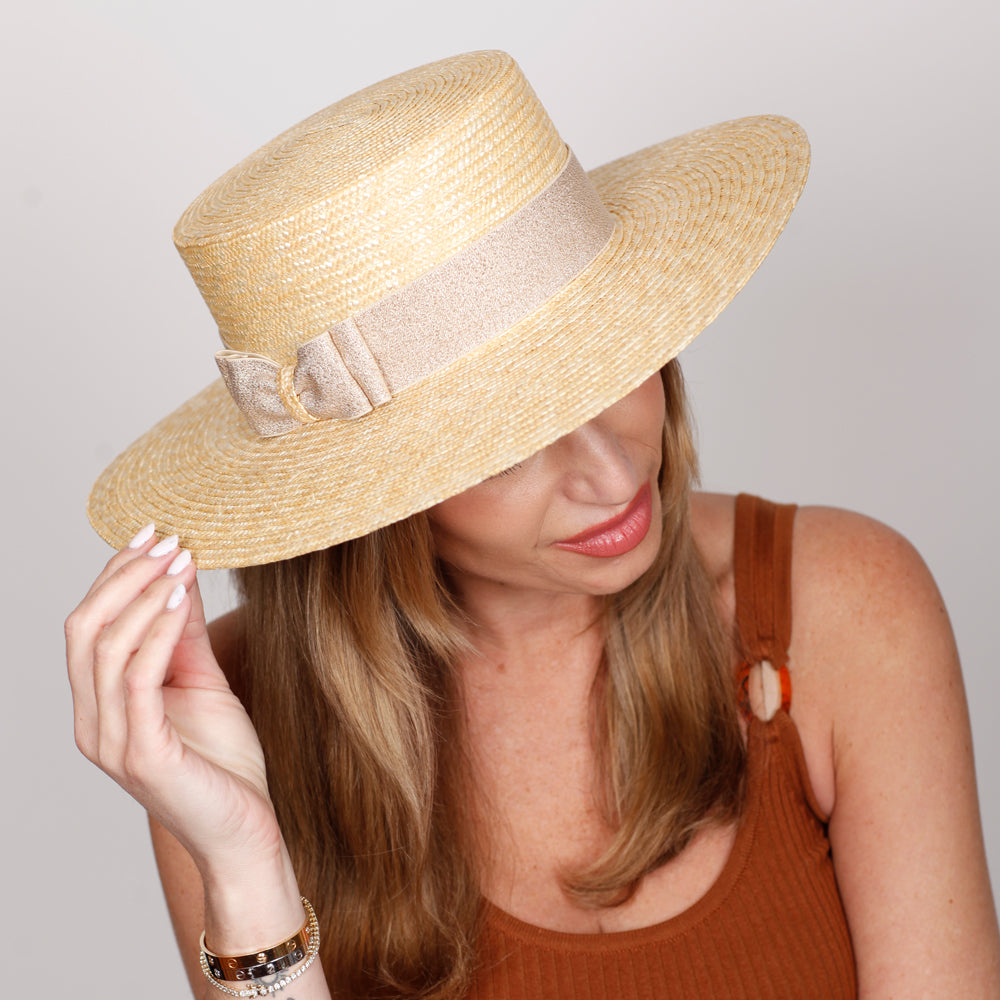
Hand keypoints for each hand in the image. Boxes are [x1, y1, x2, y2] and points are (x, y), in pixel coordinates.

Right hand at [66, 527, 283, 878]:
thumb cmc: (223, 761)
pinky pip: (138, 679)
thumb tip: (182, 574)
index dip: (115, 574)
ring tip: (181, 561)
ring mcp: (111, 741)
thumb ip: (186, 635)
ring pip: (105, 648)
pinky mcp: (141, 755)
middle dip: (124, 576)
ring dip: (145, 595)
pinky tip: (184, 601)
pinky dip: (158, 631)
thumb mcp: (203, 682)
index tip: (153, 532)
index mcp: (99, 705)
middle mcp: (92, 723)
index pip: (88, 625)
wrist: (244, 828)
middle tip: (168, 539)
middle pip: (84, 629)